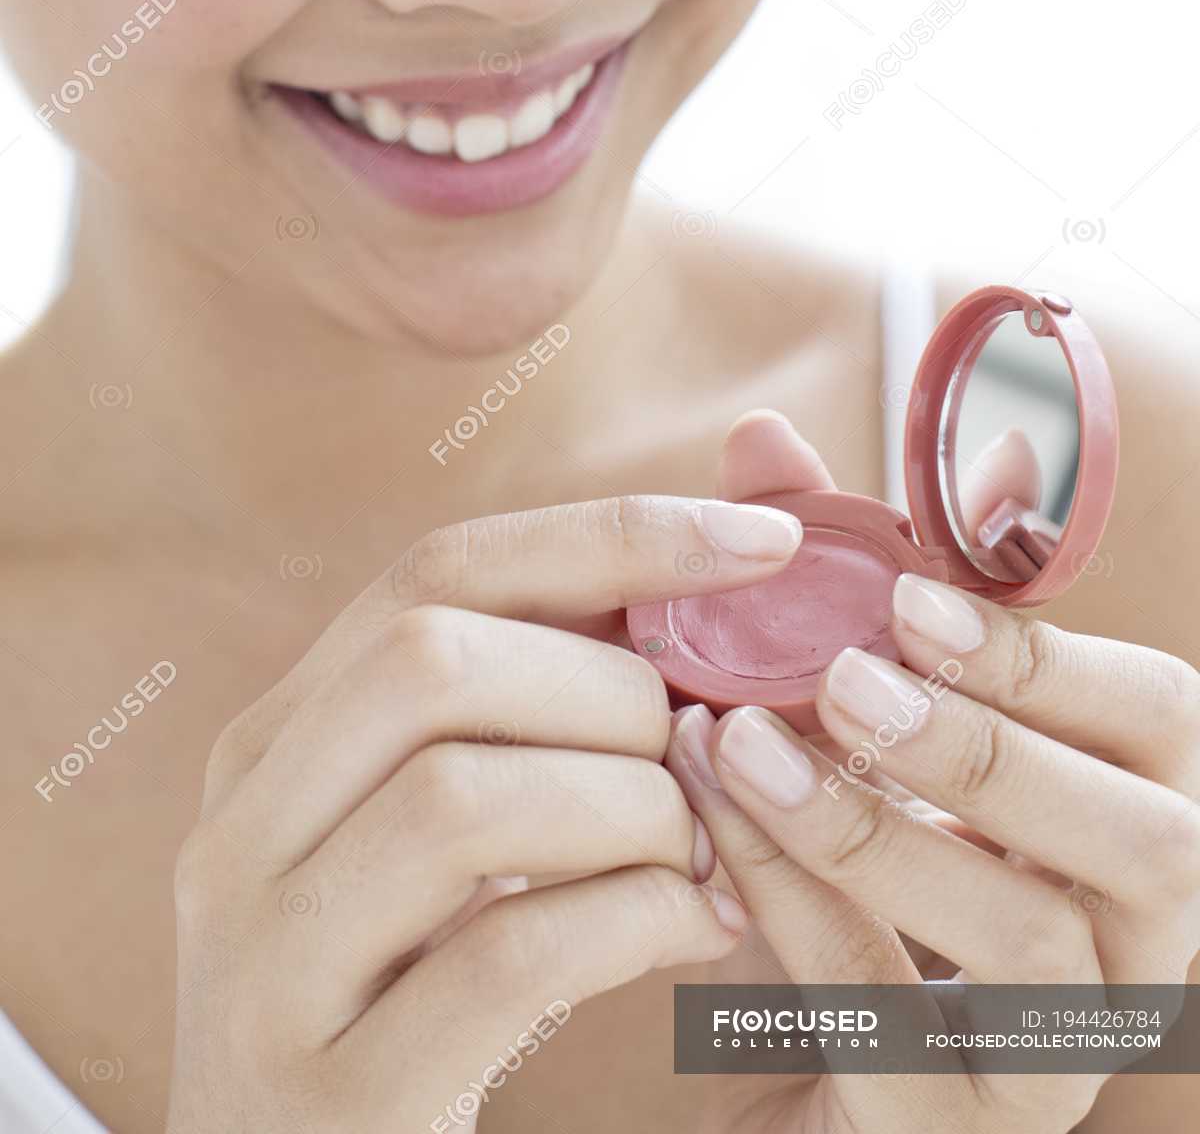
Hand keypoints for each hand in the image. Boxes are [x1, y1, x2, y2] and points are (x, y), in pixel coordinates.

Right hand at [165, 490, 804, 1131]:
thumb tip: (735, 532)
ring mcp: (264, 967)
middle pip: (430, 658)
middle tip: (704, 756)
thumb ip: (553, 703)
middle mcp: (242, 833)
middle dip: (613, 688)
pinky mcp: (327, 1096)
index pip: (437, 572)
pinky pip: (504, 958)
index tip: (766, 538)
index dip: (611, 536)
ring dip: (633, 808)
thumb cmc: (427, 997)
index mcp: (279, 743)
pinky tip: (700, 935)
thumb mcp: (459, 837)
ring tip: (702, 853)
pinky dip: (637, 923)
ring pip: (459, 798)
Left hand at [667, 411, 1199, 1133]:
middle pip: (1143, 839)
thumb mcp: (852, 711)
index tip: (908, 598)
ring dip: (875, 827)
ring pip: (1030, 941)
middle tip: (844, 681)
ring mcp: (1070, 1045)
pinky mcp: (968, 1126)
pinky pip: (902, 1027)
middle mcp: (1143, 931)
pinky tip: (718, 830)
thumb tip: (758, 438)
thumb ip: (822, 574)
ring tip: (745, 744)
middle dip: (987, 748)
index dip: (1040, 655)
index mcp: (1138, 801)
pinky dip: (800, 911)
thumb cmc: (861, 848)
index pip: (1157, 715)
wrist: (813, 1059)